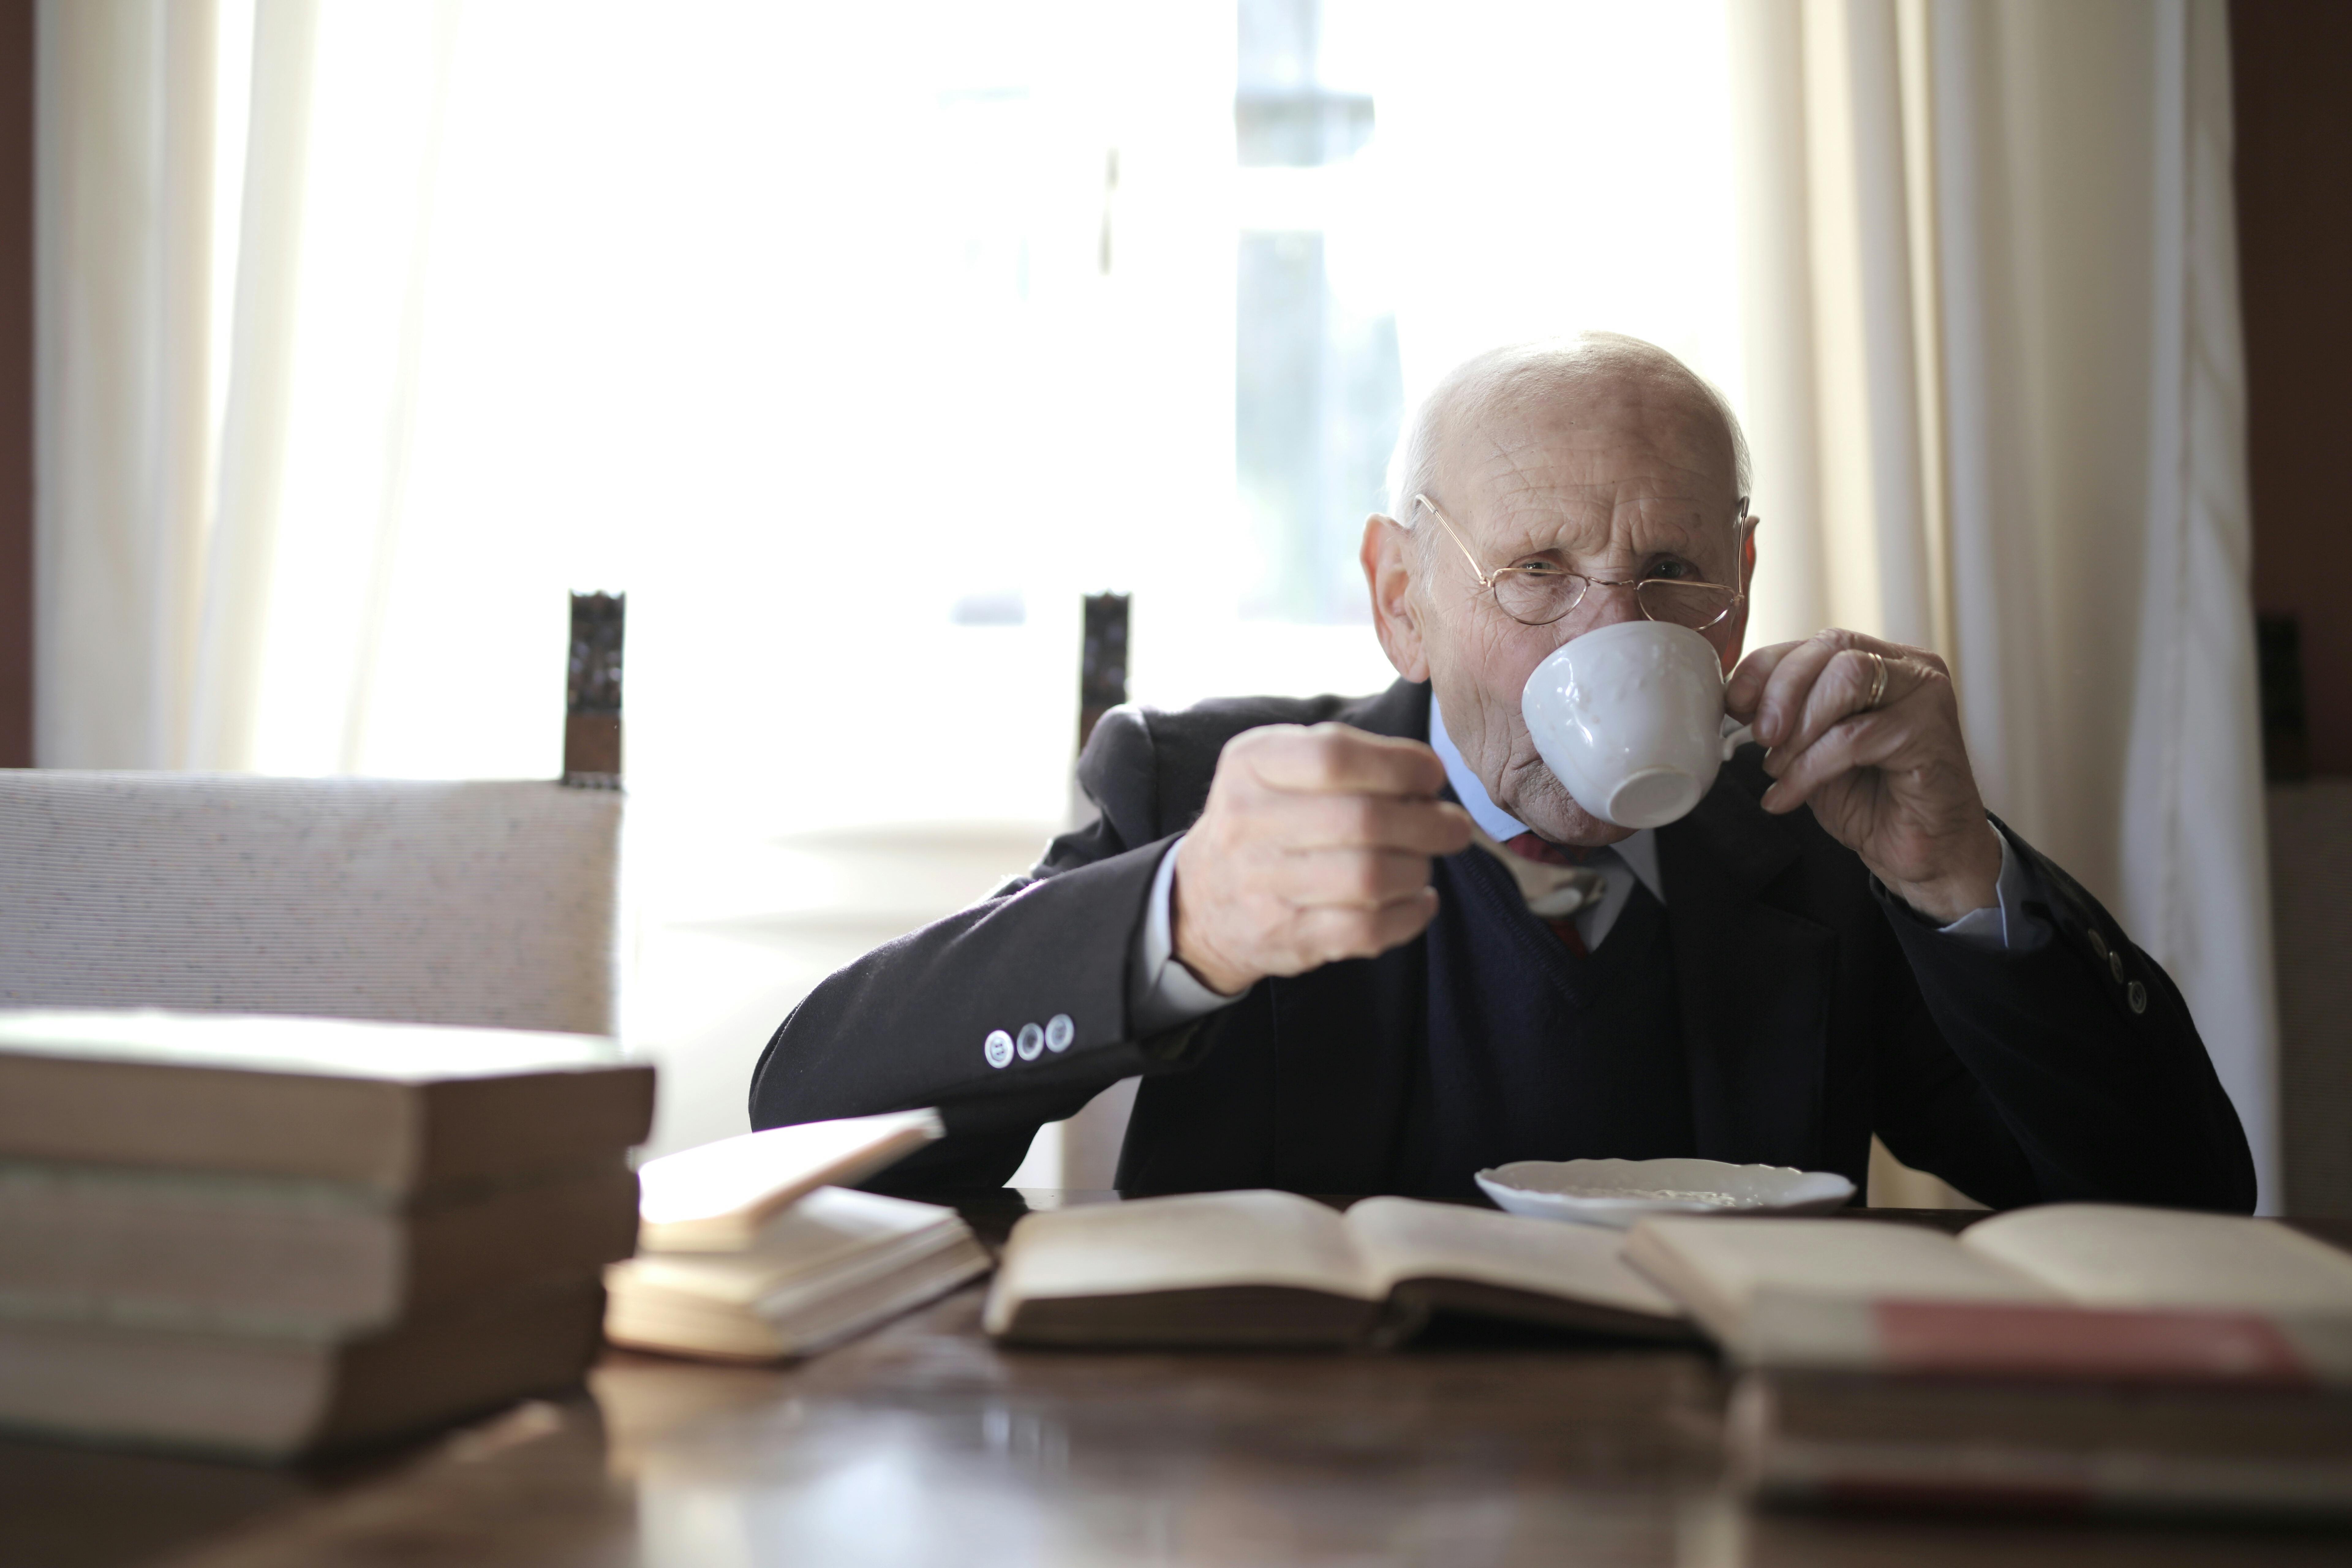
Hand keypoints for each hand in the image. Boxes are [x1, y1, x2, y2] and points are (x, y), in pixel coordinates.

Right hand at [1172, 723, 1472, 994]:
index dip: (1400, 764)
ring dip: (1418, 869)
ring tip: (1424, 862)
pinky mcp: (1286, 937)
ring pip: (1371, 878)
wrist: (1201, 900)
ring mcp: (1263, 886)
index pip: (1335, 756)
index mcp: (1251, 766)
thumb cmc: (1263, 821)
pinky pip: (1368, 929)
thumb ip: (1343, 755)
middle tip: (1453, 826)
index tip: (1431, 775)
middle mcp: (1248, 822)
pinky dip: (1410, 916)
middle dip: (1428, 823)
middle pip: (1362, 820)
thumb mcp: (1276, 766)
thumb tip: (1427, 773)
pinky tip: (1419, 901)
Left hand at [1725, 631, 2000, 923]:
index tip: (1733, 703)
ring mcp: (1925, 695)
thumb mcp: (1812, 750)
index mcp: (1880, 662)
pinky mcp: (1932, 732)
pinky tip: (1788, 795)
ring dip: (1800, 727)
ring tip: (1778, 769)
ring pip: (1847, 678)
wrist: (1924, 852)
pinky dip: (1809, 768)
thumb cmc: (1872, 799)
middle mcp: (1909, 668)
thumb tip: (1736, 699)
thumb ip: (1786, 718)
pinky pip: (1855, 736)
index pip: (1816, 643)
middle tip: (1760, 738)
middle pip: (1832, 648)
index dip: (1766, 667)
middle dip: (1782, 692)